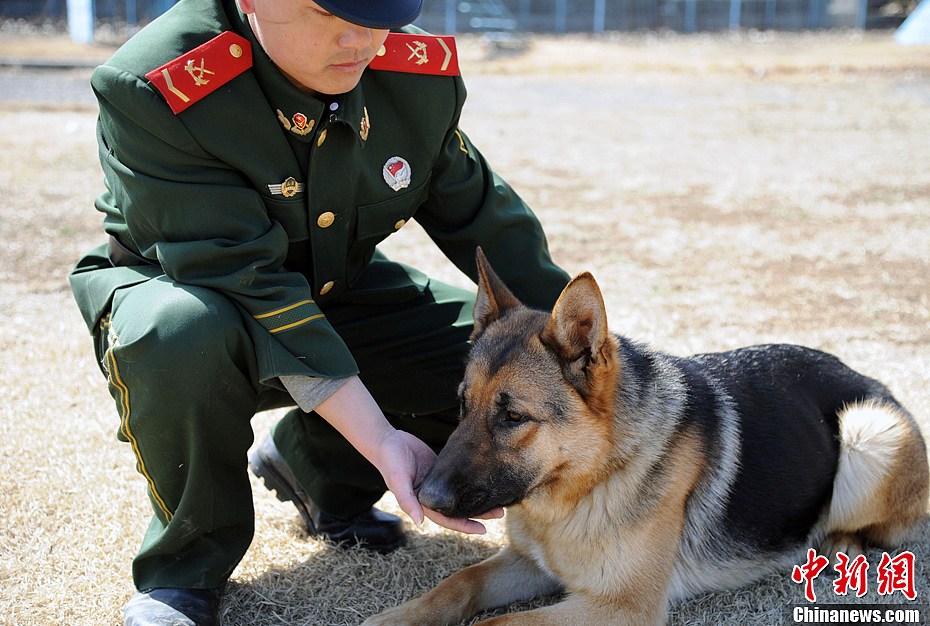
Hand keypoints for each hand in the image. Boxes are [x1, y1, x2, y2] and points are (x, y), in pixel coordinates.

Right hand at [314, 377, 504, 534]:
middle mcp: (431, 497)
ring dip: (477, 499)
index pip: (447, 520)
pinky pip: (457, 480)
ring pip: (461, 496)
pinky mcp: (439, 470)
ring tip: (498, 499)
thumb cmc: (391, 461)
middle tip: (500, 513)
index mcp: (422, 504)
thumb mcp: (398, 481)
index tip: (482, 530)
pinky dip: (470, 483)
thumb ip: (407, 501)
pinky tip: (483, 481)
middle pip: (458, 510)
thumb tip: (419, 522)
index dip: (464, 526)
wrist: (387, 441)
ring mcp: (436, 484)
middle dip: (478, 514)